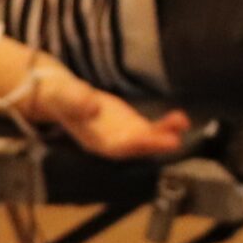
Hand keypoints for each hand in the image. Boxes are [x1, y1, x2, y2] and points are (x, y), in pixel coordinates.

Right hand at [30, 73, 190, 158]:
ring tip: (182, 122)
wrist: (62, 95)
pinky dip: (166, 126)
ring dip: (166, 134)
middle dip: (154, 144)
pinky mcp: (131, 127)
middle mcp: (111, 143)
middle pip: (136, 147)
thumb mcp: (64, 95)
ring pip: (147, 140)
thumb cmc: (60, 95)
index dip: (130, 144)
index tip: (145, 138)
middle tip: (174, 140)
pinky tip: (181, 120)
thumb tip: (92, 107)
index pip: (114, 146)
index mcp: (94, 140)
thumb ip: (77, 100)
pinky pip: (152, 130)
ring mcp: (123, 136)